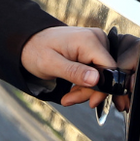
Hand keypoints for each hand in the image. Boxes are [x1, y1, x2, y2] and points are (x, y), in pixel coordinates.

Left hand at [20, 26, 139, 111]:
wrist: (29, 42)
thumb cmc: (36, 50)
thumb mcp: (51, 65)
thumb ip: (74, 72)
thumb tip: (96, 79)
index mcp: (89, 40)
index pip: (110, 69)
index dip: (103, 89)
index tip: (90, 102)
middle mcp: (97, 39)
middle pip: (106, 74)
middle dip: (90, 91)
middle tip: (70, 100)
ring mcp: (97, 43)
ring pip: (102, 75)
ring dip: (86, 90)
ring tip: (69, 96)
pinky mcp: (94, 49)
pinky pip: (97, 71)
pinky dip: (86, 83)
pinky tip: (73, 88)